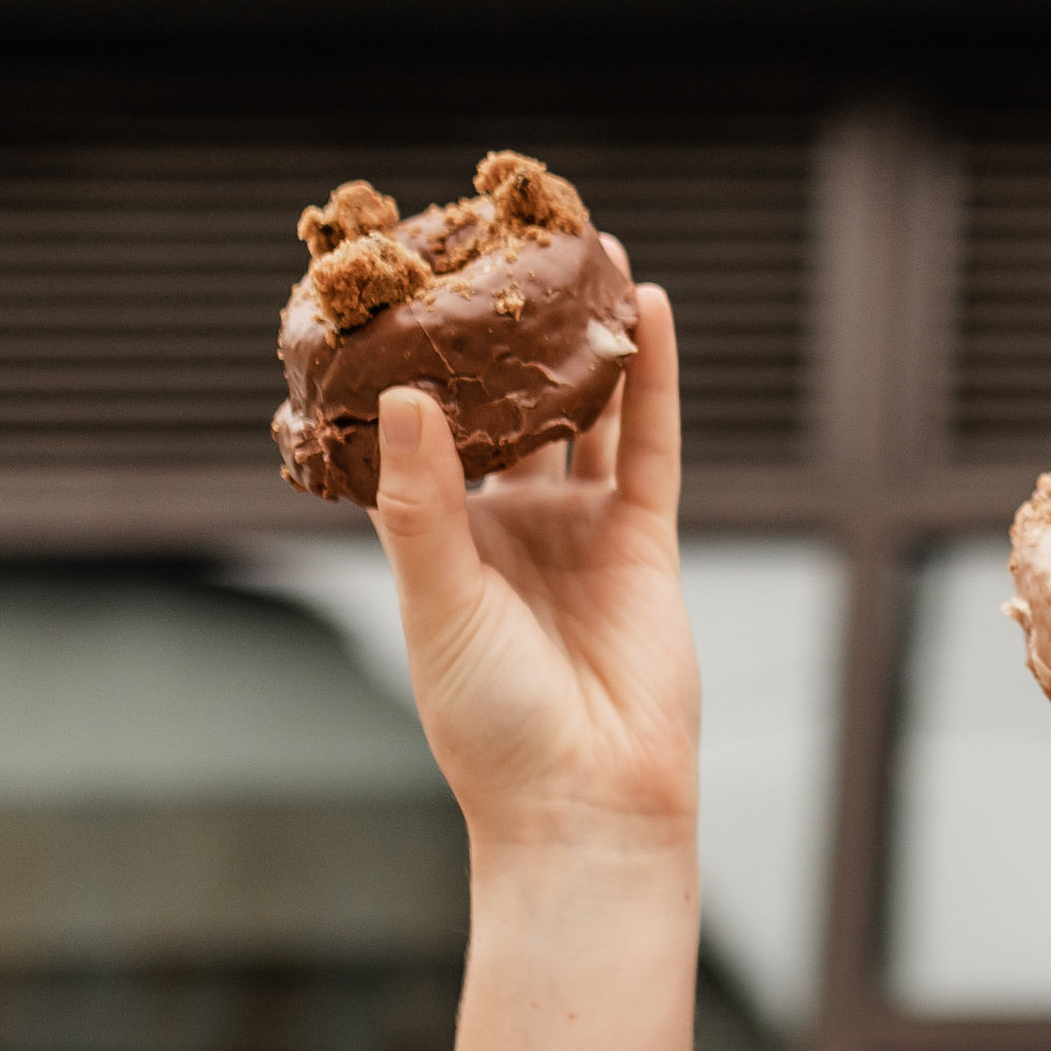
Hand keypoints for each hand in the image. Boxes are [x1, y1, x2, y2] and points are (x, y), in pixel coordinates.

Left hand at [368, 272, 697, 863]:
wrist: (587, 798)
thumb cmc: (491, 725)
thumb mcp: (437, 604)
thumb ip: (424, 502)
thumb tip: (403, 399)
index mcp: (441, 544)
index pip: (421, 436)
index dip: (414, 367)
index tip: (399, 292)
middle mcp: (509, 527)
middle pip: (509, 410)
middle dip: (505, 338)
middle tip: (498, 252)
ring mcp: (579, 528)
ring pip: (583, 413)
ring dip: (581, 342)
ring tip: (578, 256)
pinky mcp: (644, 538)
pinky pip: (649, 441)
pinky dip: (651, 377)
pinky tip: (646, 311)